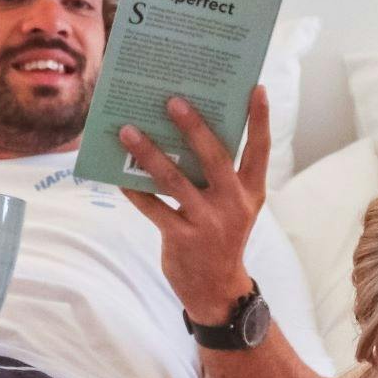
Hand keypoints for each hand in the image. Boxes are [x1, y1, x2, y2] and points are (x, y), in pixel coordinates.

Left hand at [117, 86, 270, 326]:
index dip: (260, 119)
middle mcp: (234, 204)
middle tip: (174, 99)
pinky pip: (152, 207)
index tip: (257, 88)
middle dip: (193, 126)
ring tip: (128, 130)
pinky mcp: (182, 238)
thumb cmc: (221, 234)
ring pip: (174, 179)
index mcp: (251, 192)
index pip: (259, 149)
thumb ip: (219, 176)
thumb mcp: (234, 207)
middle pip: (214, 157)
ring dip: (149, 152)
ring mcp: (208, 222)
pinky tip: (118, 173)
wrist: (216, 289)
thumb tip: (186, 133)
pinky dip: (134, 188)